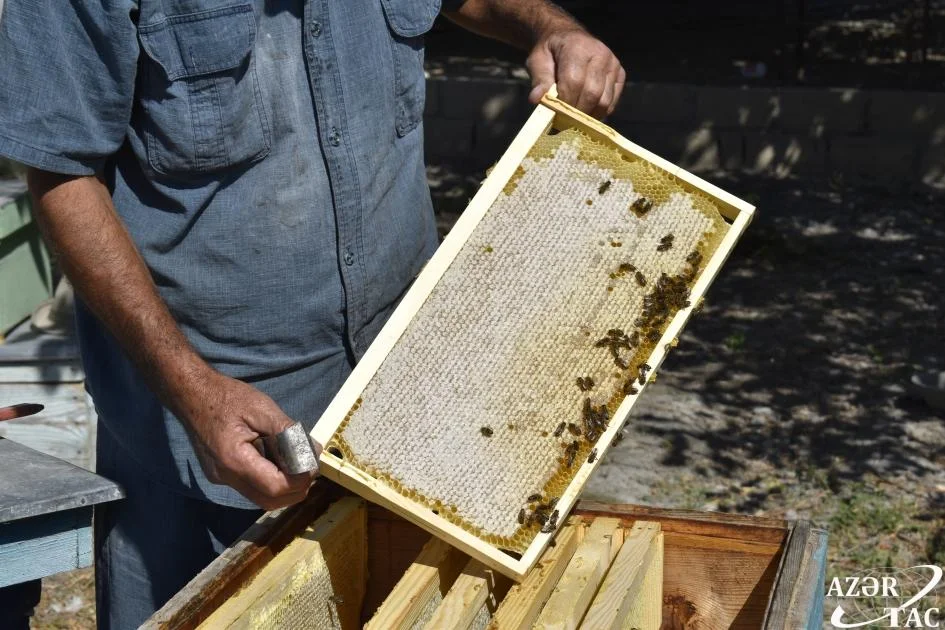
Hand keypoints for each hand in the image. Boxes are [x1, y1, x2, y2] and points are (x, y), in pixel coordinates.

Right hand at [180, 370, 313, 509]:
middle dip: (294, 489)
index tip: (312, 465)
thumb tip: (311, 451)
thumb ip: (287, 432)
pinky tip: (277, 460)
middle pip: (268, 500)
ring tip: (295, 462)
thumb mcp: (262, 408)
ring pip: (260, 497)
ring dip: (283, 487)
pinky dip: (269, 480)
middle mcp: (225, 476)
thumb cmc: (225, 397)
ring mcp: (221, 478)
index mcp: (234, 460)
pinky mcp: (221, 475)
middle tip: (308, 467)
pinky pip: (251, 487)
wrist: (191, 395)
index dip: (299, 480)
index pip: (274, 487)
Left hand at [526, 27, 625, 118]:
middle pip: (592, 93)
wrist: (567, 37)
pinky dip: (599, 112)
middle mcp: (600, 54)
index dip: (564, 102)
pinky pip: (612, 102)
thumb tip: (536, 99)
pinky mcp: (620, 74)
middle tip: (563, 123)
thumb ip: (539, 79)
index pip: (574, 81)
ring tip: (573, 119)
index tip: (555, 116)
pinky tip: (585, 112)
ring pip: (604, 101)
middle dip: (576, 113)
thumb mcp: (537, 60)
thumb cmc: (550, 52)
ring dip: (588, 116)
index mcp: (578, 47)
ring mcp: (613, 64)